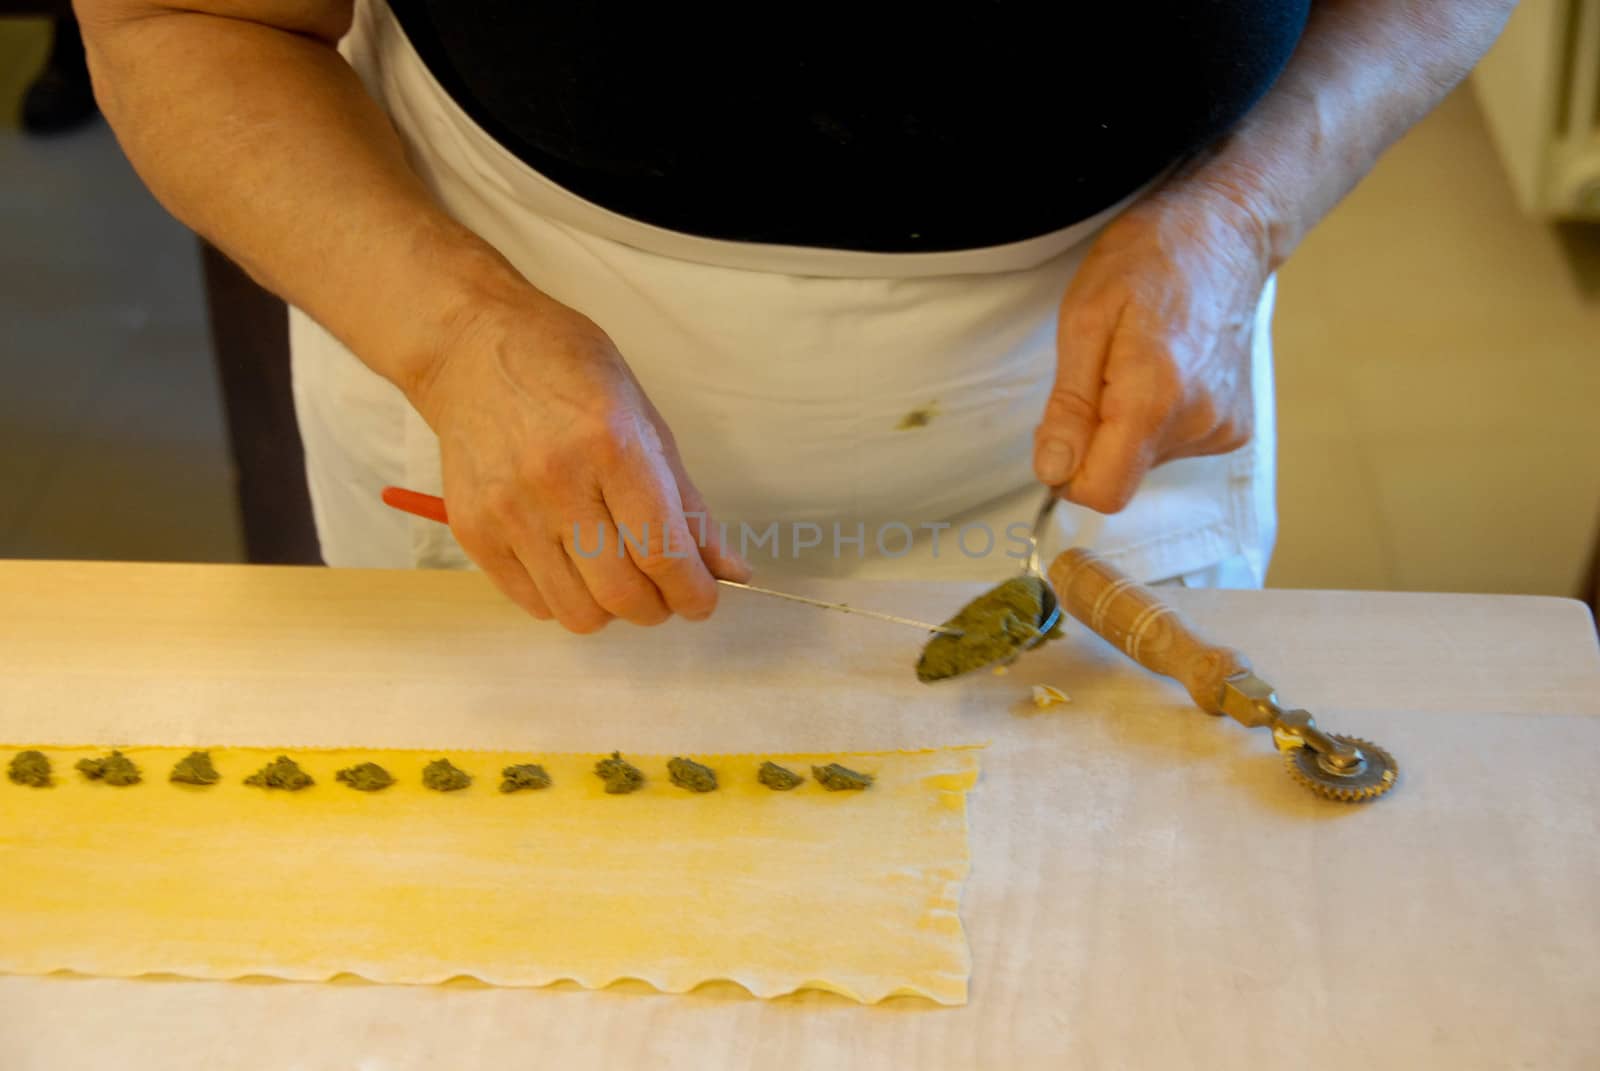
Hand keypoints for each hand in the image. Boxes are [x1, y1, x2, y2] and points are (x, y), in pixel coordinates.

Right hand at [408, 290, 749, 631]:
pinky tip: (572, 565)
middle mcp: (555, 484)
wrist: (472, 349)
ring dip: (611, 610)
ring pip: (576, 613)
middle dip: (658, 608)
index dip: (694, 593)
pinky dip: (566, 599)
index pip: (662, 551)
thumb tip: (730, 570)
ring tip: (616, 574)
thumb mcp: (645, 422)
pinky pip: (533, 603)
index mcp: (611, 447)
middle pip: (620, 594)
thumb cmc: (570, 373)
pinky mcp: (472, 532)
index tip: (704, 600)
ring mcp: (507, 512)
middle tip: (664, 590)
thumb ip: (687, 504)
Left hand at [1033, 184, 1270, 512]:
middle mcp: (1199, 422)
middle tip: (1102, 371)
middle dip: (1095, 438)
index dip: (1069, 472)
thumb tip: (1054, 471)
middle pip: (1121, 476)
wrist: (1224, 230)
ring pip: (1144, 461)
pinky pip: (1173, 446)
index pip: (1103, 491)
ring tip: (1137, 361)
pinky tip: (1165, 370)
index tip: (1062, 428)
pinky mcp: (1234, 425)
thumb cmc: (1148, 260)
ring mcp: (1223, 426)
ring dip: (1126, 425)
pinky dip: (1155, 420)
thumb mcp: (1083, 320)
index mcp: (1156, 399)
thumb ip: (1069, 406)